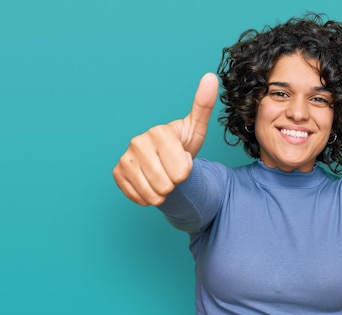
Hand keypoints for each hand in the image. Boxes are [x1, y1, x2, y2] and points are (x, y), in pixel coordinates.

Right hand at [112, 73, 218, 205]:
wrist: (165, 161)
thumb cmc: (183, 145)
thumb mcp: (196, 129)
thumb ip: (203, 105)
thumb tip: (211, 77)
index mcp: (159, 132)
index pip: (182, 171)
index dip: (186, 171)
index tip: (183, 160)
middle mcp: (138, 142)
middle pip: (166, 184)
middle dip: (174, 184)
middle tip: (172, 171)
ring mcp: (125, 158)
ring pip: (152, 194)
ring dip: (162, 193)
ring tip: (163, 178)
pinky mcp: (117, 173)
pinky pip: (138, 197)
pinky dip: (147, 197)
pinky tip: (150, 184)